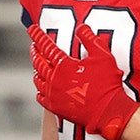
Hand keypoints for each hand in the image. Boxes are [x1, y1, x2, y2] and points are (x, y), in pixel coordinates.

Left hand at [28, 24, 139, 139]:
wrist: (107, 111)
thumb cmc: (107, 84)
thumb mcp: (103, 57)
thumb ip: (91, 40)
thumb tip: (81, 27)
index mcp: (64, 65)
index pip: (46, 46)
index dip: (38, 35)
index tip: (32, 29)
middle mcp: (54, 79)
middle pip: (38, 61)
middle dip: (35, 51)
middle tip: (34, 45)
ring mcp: (53, 93)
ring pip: (37, 78)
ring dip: (36, 68)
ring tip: (38, 64)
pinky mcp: (55, 106)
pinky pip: (40, 96)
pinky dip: (39, 88)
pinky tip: (41, 86)